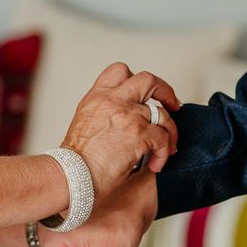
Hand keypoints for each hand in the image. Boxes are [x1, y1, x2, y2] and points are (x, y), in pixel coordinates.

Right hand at [62, 63, 179, 200]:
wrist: (72, 175)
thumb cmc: (75, 161)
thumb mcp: (84, 124)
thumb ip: (104, 114)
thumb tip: (123, 123)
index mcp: (97, 97)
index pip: (120, 71)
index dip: (138, 80)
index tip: (147, 94)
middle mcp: (113, 100)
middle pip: (148, 80)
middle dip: (166, 91)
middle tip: (174, 105)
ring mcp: (128, 115)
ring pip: (163, 114)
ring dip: (170, 133)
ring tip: (166, 150)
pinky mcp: (139, 134)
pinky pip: (163, 138)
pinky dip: (164, 153)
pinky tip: (157, 164)